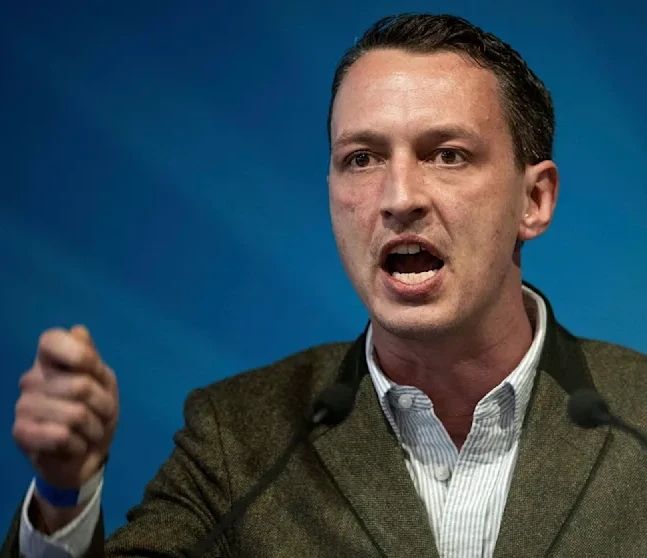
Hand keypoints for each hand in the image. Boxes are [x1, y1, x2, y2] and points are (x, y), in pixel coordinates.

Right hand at [13, 325, 118, 490]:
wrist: (86, 455)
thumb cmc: (96, 412)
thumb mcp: (104, 382)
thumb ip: (92, 358)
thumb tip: (78, 331)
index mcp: (50, 360)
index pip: (51, 339)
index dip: (81, 355)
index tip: (96, 371)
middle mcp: (31, 378)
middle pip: (80, 385)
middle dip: (104, 405)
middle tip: (102, 415)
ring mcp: (23, 405)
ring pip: (75, 414)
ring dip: (94, 428)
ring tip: (89, 432)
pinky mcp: (20, 432)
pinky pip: (61, 436)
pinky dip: (79, 444)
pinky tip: (74, 446)